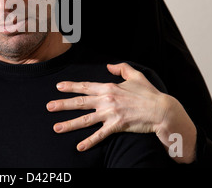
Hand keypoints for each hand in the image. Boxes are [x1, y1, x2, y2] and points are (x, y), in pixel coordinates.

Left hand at [46, 62, 195, 162]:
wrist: (162, 110)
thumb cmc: (149, 93)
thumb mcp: (135, 75)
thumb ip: (121, 68)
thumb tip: (109, 66)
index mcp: (109, 87)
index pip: (85, 86)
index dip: (71, 87)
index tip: (58, 87)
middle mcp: (107, 100)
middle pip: (80, 103)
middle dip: (62, 105)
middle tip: (48, 107)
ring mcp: (111, 114)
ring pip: (85, 120)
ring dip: (69, 124)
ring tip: (56, 127)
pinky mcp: (117, 126)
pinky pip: (100, 135)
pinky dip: (89, 142)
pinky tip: (79, 147)